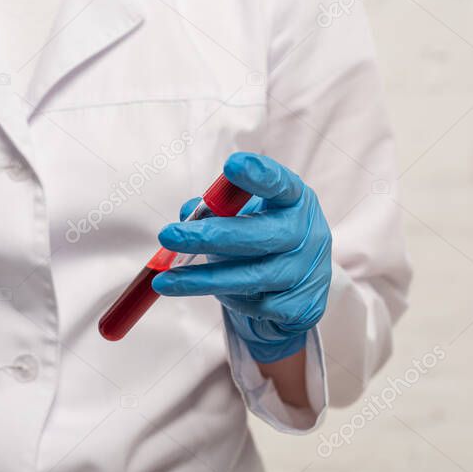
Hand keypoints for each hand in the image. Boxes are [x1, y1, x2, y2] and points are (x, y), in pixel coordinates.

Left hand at [152, 153, 332, 362]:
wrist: (297, 288)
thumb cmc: (261, 239)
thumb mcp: (243, 216)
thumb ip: (215, 209)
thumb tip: (187, 214)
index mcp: (294, 200)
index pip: (280, 184)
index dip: (258, 175)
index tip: (232, 165)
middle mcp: (308, 233)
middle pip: (260, 235)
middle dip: (210, 236)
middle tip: (169, 236)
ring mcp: (307, 271)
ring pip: (250, 276)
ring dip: (202, 279)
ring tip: (164, 281)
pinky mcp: (303, 306)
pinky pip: (255, 305)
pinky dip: (229, 299)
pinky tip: (216, 293)